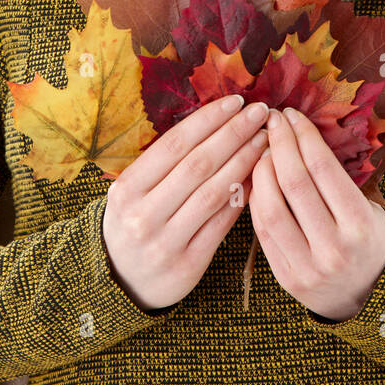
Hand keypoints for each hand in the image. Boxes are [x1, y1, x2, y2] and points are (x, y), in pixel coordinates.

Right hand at [101, 95, 269, 310]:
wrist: (120, 282)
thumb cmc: (133, 224)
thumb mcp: (133, 193)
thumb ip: (164, 165)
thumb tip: (214, 123)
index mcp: (127, 189)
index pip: (174, 144)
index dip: (208, 120)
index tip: (235, 102)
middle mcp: (143, 214)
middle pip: (197, 164)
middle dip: (233, 134)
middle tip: (259, 113)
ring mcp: (165, 242)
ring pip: (213, 193)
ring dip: (244, 162)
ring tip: (264, 141)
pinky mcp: (188, 264)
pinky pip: (222, 223)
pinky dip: (242, 197)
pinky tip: (260, 177)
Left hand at [249, 106, 384, 321]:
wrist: (366, 296)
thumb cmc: (367, 241)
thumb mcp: (369, 209)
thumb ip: (338, 180)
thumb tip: (300, 132)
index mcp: (360, 225)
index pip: (324, 168)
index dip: (303, 135)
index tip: (292, 115)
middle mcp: (334, 248)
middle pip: (295, 183)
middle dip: (280, 144)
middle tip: (272, 122)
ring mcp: (307, 266)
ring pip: (271, 207)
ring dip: (261, 170)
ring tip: (262, 150)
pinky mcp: (285, 277)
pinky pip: (262, 230)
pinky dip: (256, 198)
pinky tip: (257, 178)